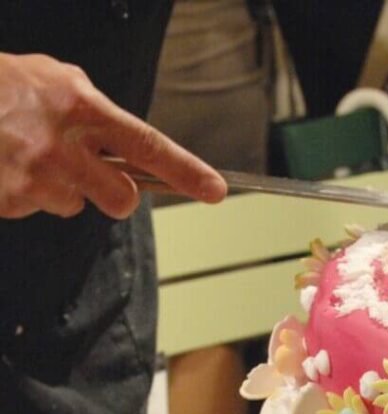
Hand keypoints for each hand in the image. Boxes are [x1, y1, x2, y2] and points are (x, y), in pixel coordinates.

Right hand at [0, 53, 225, 219]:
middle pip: (121, 200)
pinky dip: (22, 193)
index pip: (149, 145)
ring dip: (58, 190)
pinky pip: (34, 209)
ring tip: (24, 156)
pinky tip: (5, 167)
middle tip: (87, 175)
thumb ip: (88, 106)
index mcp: (80, 106)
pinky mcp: (12, 200)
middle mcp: (63, 144)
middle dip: (113, 195)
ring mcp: (36, 176)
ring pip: (74, 206)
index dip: (186, 172)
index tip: (215, 190)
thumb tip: (119, 135)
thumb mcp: (46, 79)